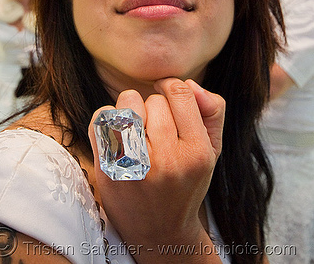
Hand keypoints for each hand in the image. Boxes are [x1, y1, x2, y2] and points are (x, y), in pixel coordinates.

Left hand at [88, 78, 224, 260]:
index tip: (167, 90)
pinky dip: (108, 119)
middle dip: (154, 107)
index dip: (172, 85)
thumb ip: (212, 111)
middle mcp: (167, 160)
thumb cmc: (187, 181)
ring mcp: (134, 167)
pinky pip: (101, 119)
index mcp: (196, 153)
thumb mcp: (212, 150)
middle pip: (154, 100)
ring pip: (128, 105)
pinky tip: (118, 134)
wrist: (160, 230)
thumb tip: (190, 84)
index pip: (181, 94)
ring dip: (131, 109)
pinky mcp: (107, 171)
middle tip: (157, 128)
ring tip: (137, 127)